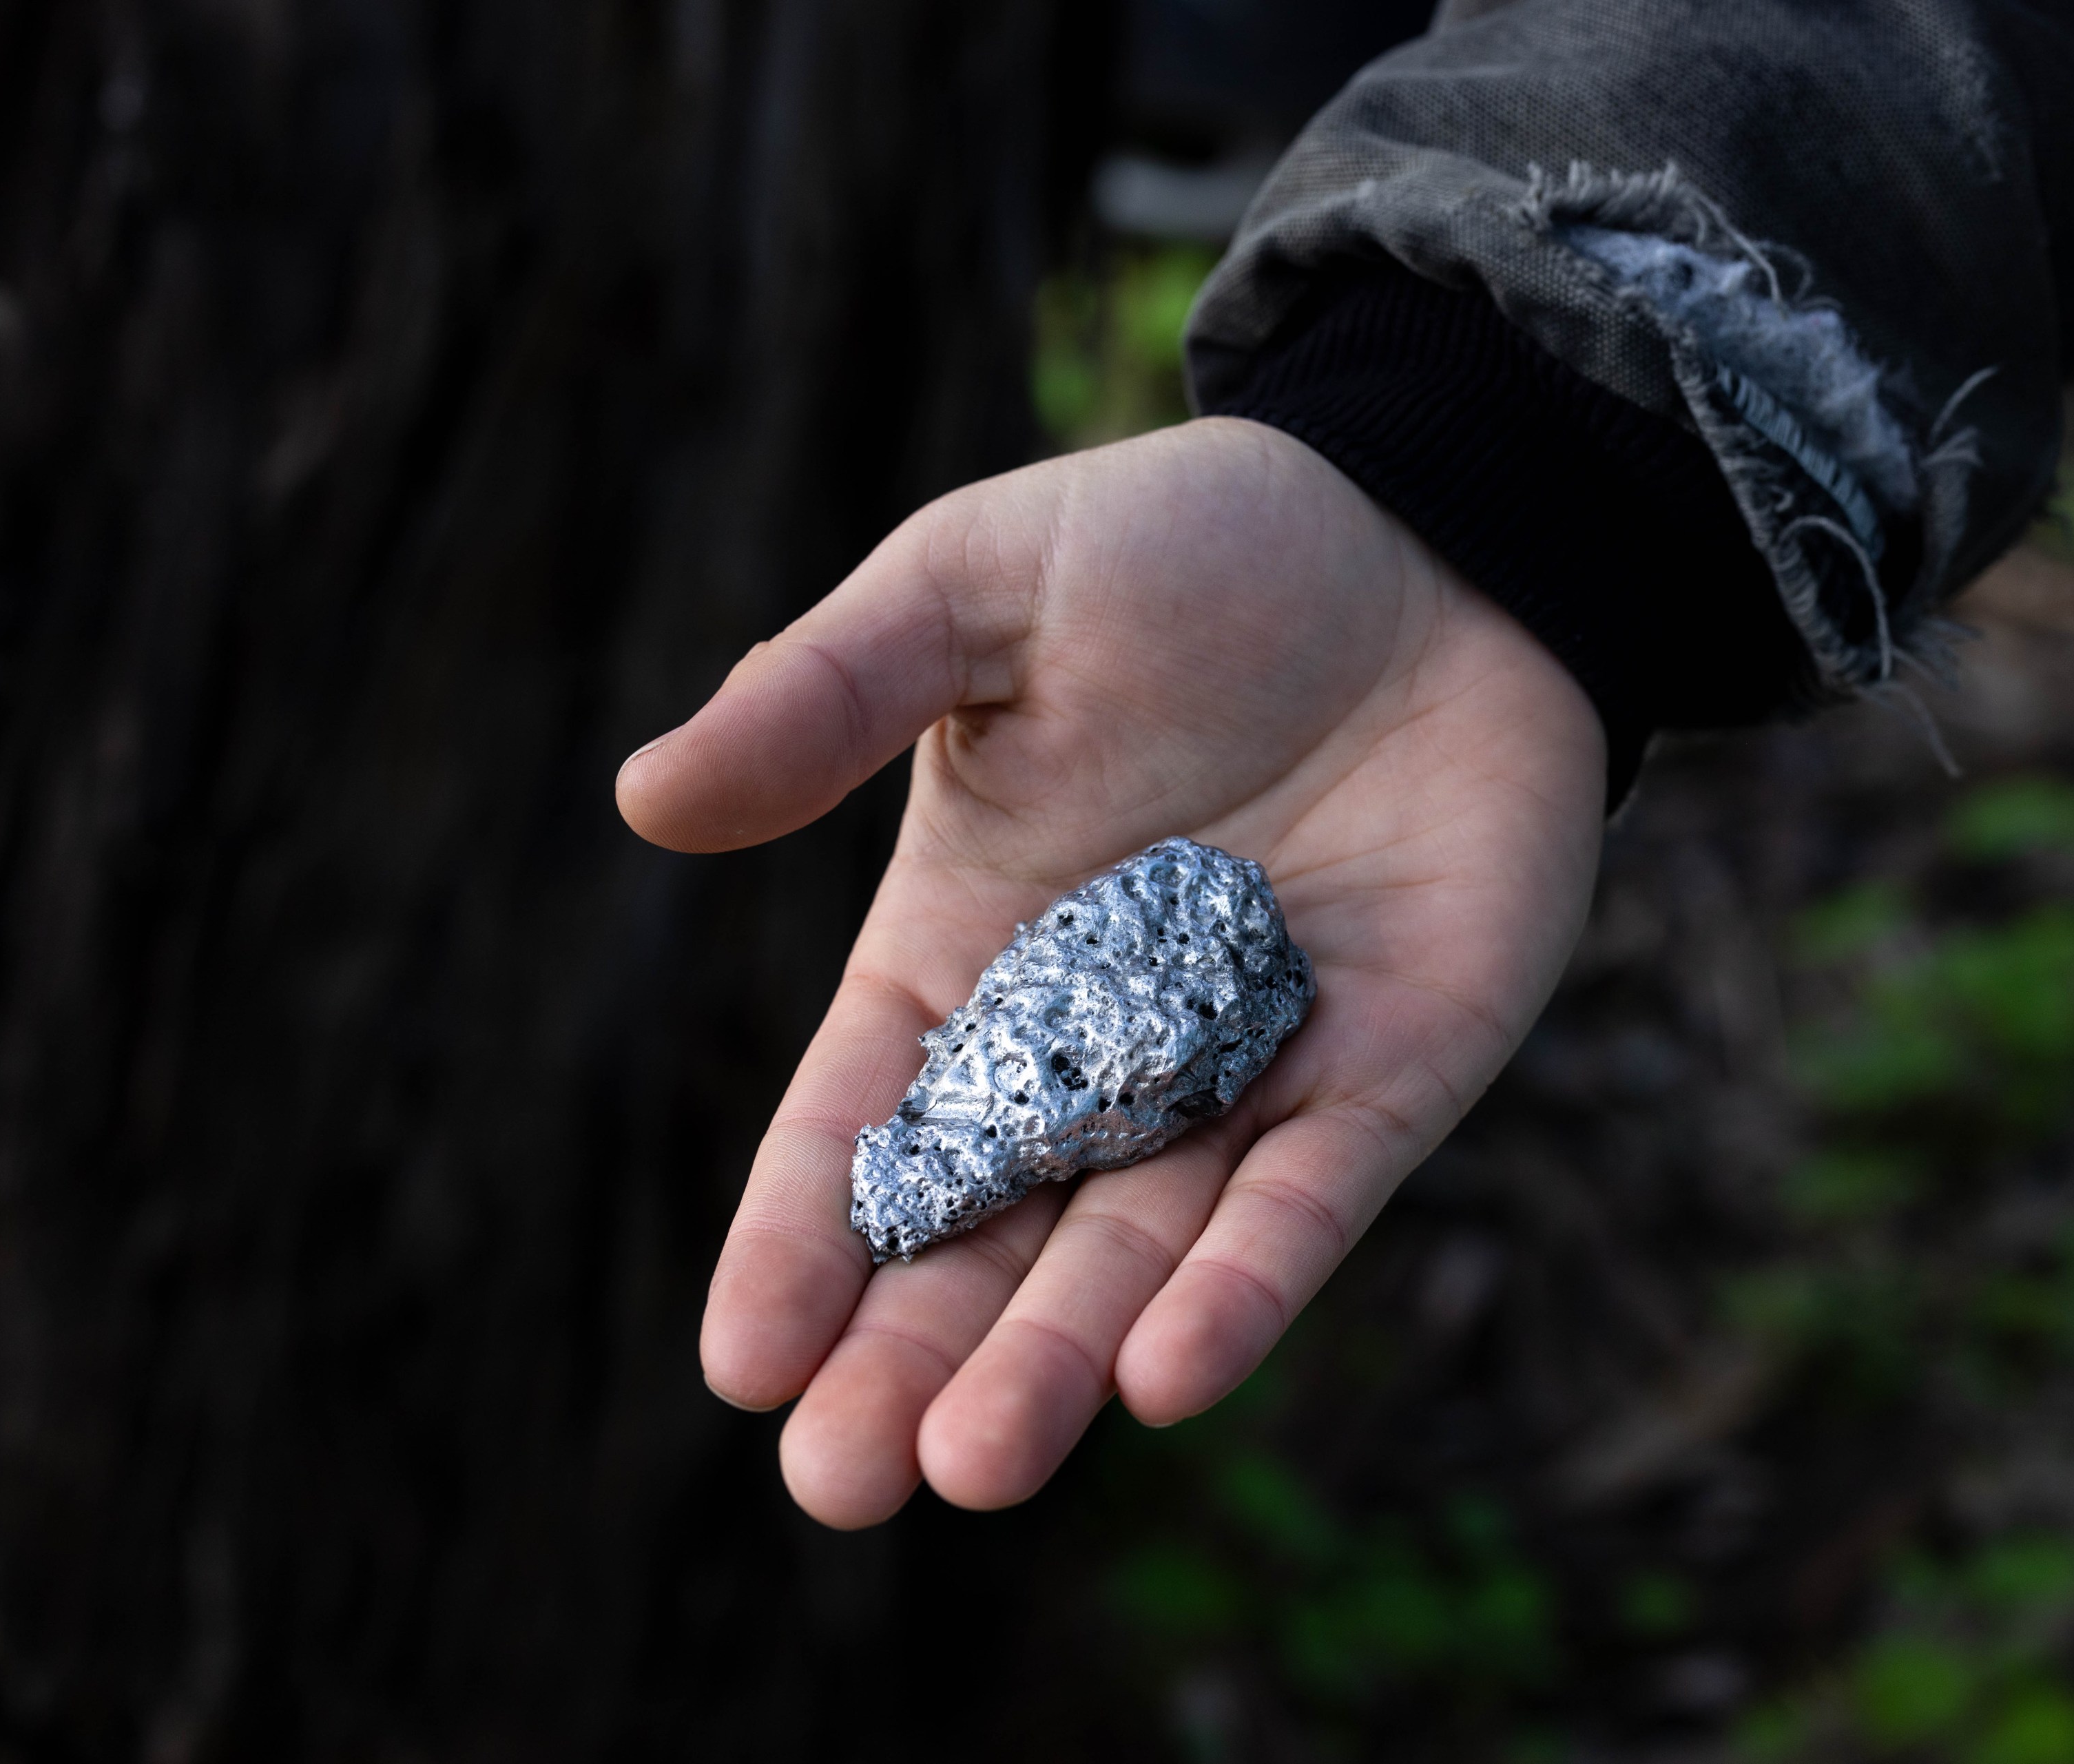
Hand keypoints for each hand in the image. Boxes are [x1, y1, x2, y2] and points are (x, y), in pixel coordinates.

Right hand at [617, 418, 1604, 1526]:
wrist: (1426, 527)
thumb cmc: (1190, 547)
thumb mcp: (979, 591)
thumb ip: (828, 694)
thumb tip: (647, 797)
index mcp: (972, 946)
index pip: (869, 1124)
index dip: (802, 1241)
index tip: (742, 1362)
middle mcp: (1099, 1039)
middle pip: (988, 1234)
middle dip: (912, 1357)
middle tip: (838, 1484)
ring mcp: (1247, 1067)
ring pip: (1138, 1250)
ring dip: (1059, 1360)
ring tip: (974, 1467)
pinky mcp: (1391, 1068)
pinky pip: (1312, 1198)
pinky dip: (1249, 1286)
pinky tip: (1172, 1376)